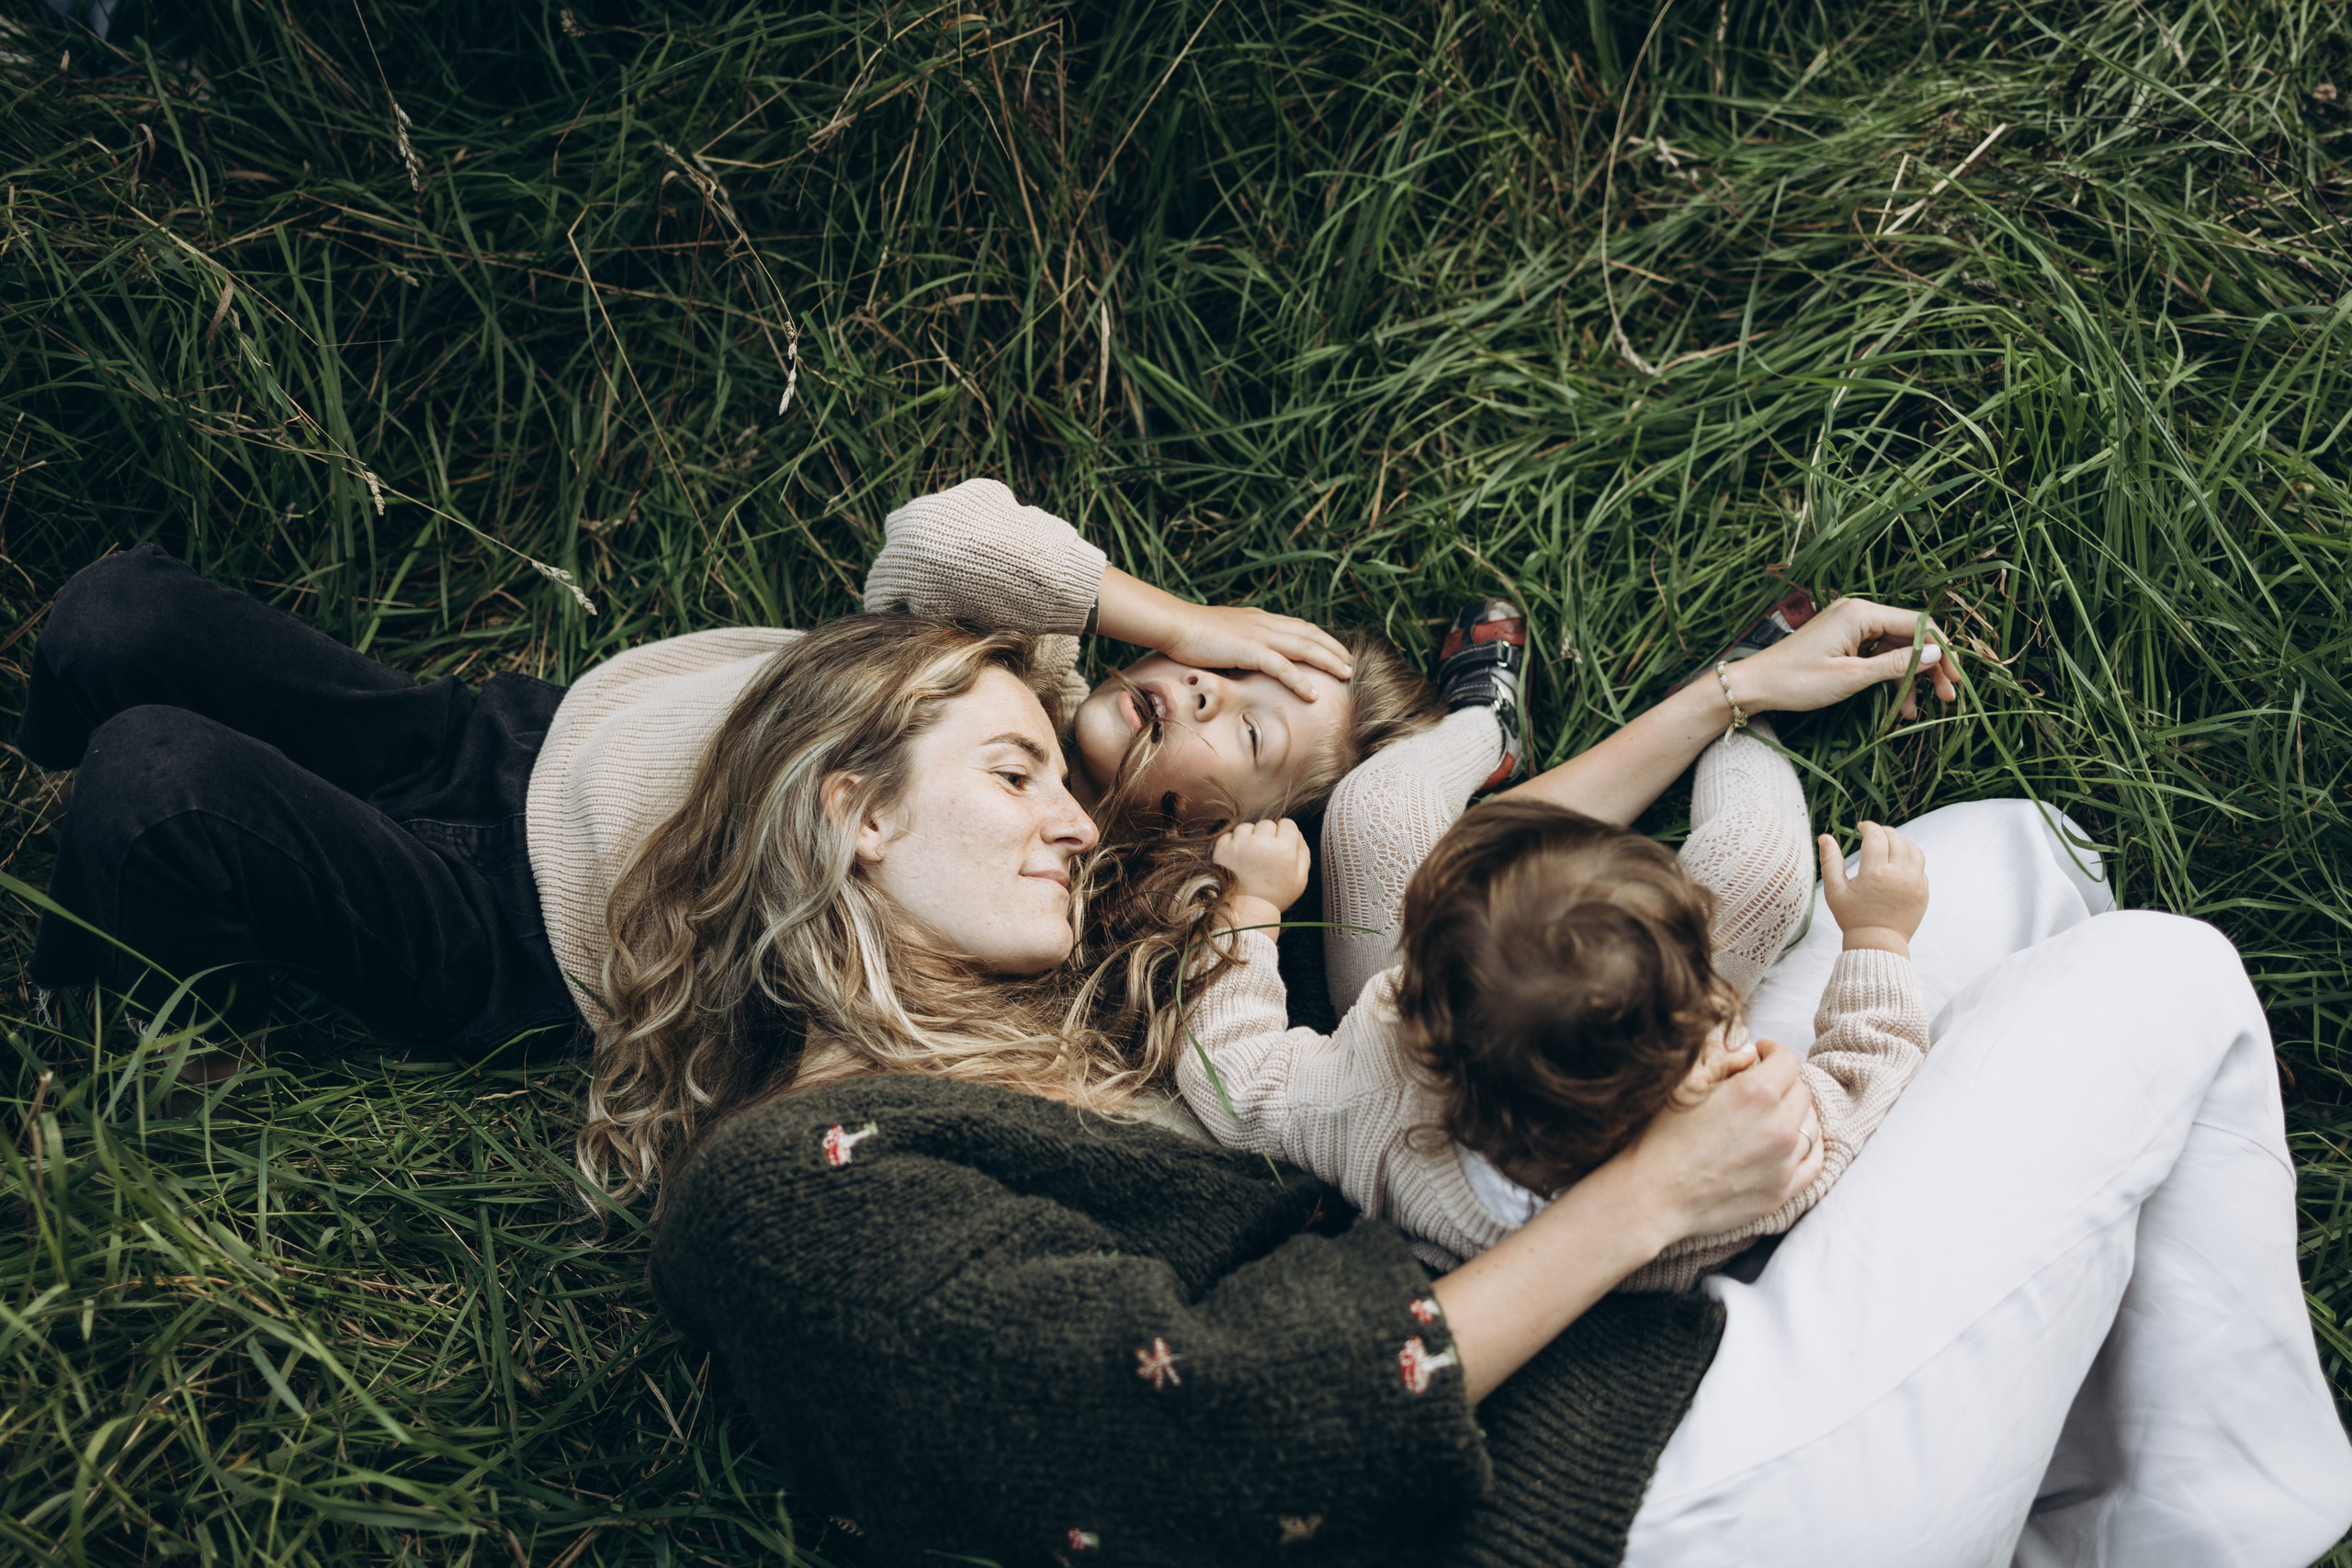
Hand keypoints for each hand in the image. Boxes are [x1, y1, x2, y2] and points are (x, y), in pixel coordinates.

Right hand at [1160, 603, 1353, 702]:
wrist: (1173, 624)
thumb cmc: (1190, 633)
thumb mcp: (1222, 636)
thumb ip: (1238, 644)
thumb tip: (1245, 656)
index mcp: (1259, 620)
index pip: (1298, 627)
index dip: (1320, 638)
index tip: (1335, 650)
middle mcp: (1265, 624)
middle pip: (1309, 635)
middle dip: (1333, 649)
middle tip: (1351, 664)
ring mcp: (1259, 636)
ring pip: (1304, 648)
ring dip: (1328, 661)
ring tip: (1346, 675)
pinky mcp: (1250, 650)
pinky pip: (1282, 667)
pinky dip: (1300, 681)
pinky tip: (1313, 695)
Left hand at [1213, 818, 1310, 915]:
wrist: (1246, 911)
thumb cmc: (1276, 896)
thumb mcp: (1300, 879)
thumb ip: (1303, 852)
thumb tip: (1297, 834)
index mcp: (1284, 848)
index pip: (1288, 824)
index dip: (1286, 835)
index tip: (1281, 847)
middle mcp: (1262, 842)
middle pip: (1268, 824)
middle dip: (1268, 836)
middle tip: (1265, 855)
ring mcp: (1240, 844)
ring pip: (1248, 827)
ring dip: (1250, 837)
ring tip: (1250, 856)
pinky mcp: (1223, 849)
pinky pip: (1230, 835)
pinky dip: (1234, 843)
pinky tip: (1238, 858)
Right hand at [1614, 1037, 1823, 1242]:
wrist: (1653, 1195)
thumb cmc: (1661, 1137)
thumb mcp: (1685, 1084)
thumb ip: (1724, 1060)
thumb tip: (1751, 1054)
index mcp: (1756, 1093)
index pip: (1788, 1060)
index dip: (1773, 1052)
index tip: (1760, 1056)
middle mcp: (1779, 1126)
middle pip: (1802, 1091)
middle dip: (1784, 1083)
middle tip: (1761, 1086)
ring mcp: (1785, 1162)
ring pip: (1810, 1125)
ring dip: (1795, 1113)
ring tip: (1772, 1114)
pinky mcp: (1783, 1191)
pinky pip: (1814, 1162)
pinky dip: (1809, 1146)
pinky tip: (1793, 1141)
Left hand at [1727, 596, 1961, 718]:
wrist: (1755, 686)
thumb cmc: (1798, 681)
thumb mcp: (1852, 677)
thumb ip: (1896, 665)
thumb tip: (1935, 655)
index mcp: (1861, 613)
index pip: (1918, 624)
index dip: (1942, 651)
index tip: (1955, 679)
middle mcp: (1858, 612)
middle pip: (1910, 636)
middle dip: (1929, 667)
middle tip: (1947, 697)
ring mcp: (1850, 626)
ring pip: (1895, 649)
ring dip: (1910, 678)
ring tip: (1918, 710)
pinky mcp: (1844, 641)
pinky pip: (1877, 656)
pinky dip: (1889, 678)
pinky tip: (1899, 704)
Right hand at [1820, 822, 1928, 954]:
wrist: (1878, 943)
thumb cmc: (1852, 917)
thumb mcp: (1834, 891)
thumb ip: (1830, 861)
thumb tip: (1825, 837)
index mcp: (1875, 872)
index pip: (1876, 836)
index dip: (1868, 827)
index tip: (1861, 827)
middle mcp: (1898, 874)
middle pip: (1896, 839)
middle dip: (1884, 831)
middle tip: (1874, 834)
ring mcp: (1914, 883)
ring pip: (1913, 849)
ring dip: (1901, 841)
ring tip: (1889, 843)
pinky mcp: (1923, 891)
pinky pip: (1921, 867)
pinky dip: (1911, 858)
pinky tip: (1899, 861)